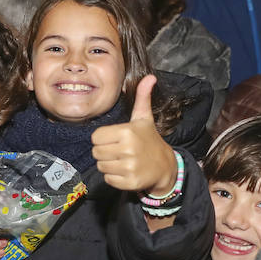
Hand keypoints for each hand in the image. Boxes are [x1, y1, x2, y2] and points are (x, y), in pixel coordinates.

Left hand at [90, 75, 177, 193]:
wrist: (165, 166)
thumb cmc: (149, 140)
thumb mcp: (144, 118)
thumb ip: (142, 97)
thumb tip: (150, 77)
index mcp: (127, 132)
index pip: (95, 138)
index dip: (103, 139)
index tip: (115, 139)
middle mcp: (128, 149)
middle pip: (96, 152)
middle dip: (105, 152)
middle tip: (119, 151)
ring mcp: (129, 167)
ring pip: (101, 167)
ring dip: (109, 165)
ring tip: (123, 161)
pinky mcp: (130, 182)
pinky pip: (108, 179)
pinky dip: (114, 178)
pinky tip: (126, 171)